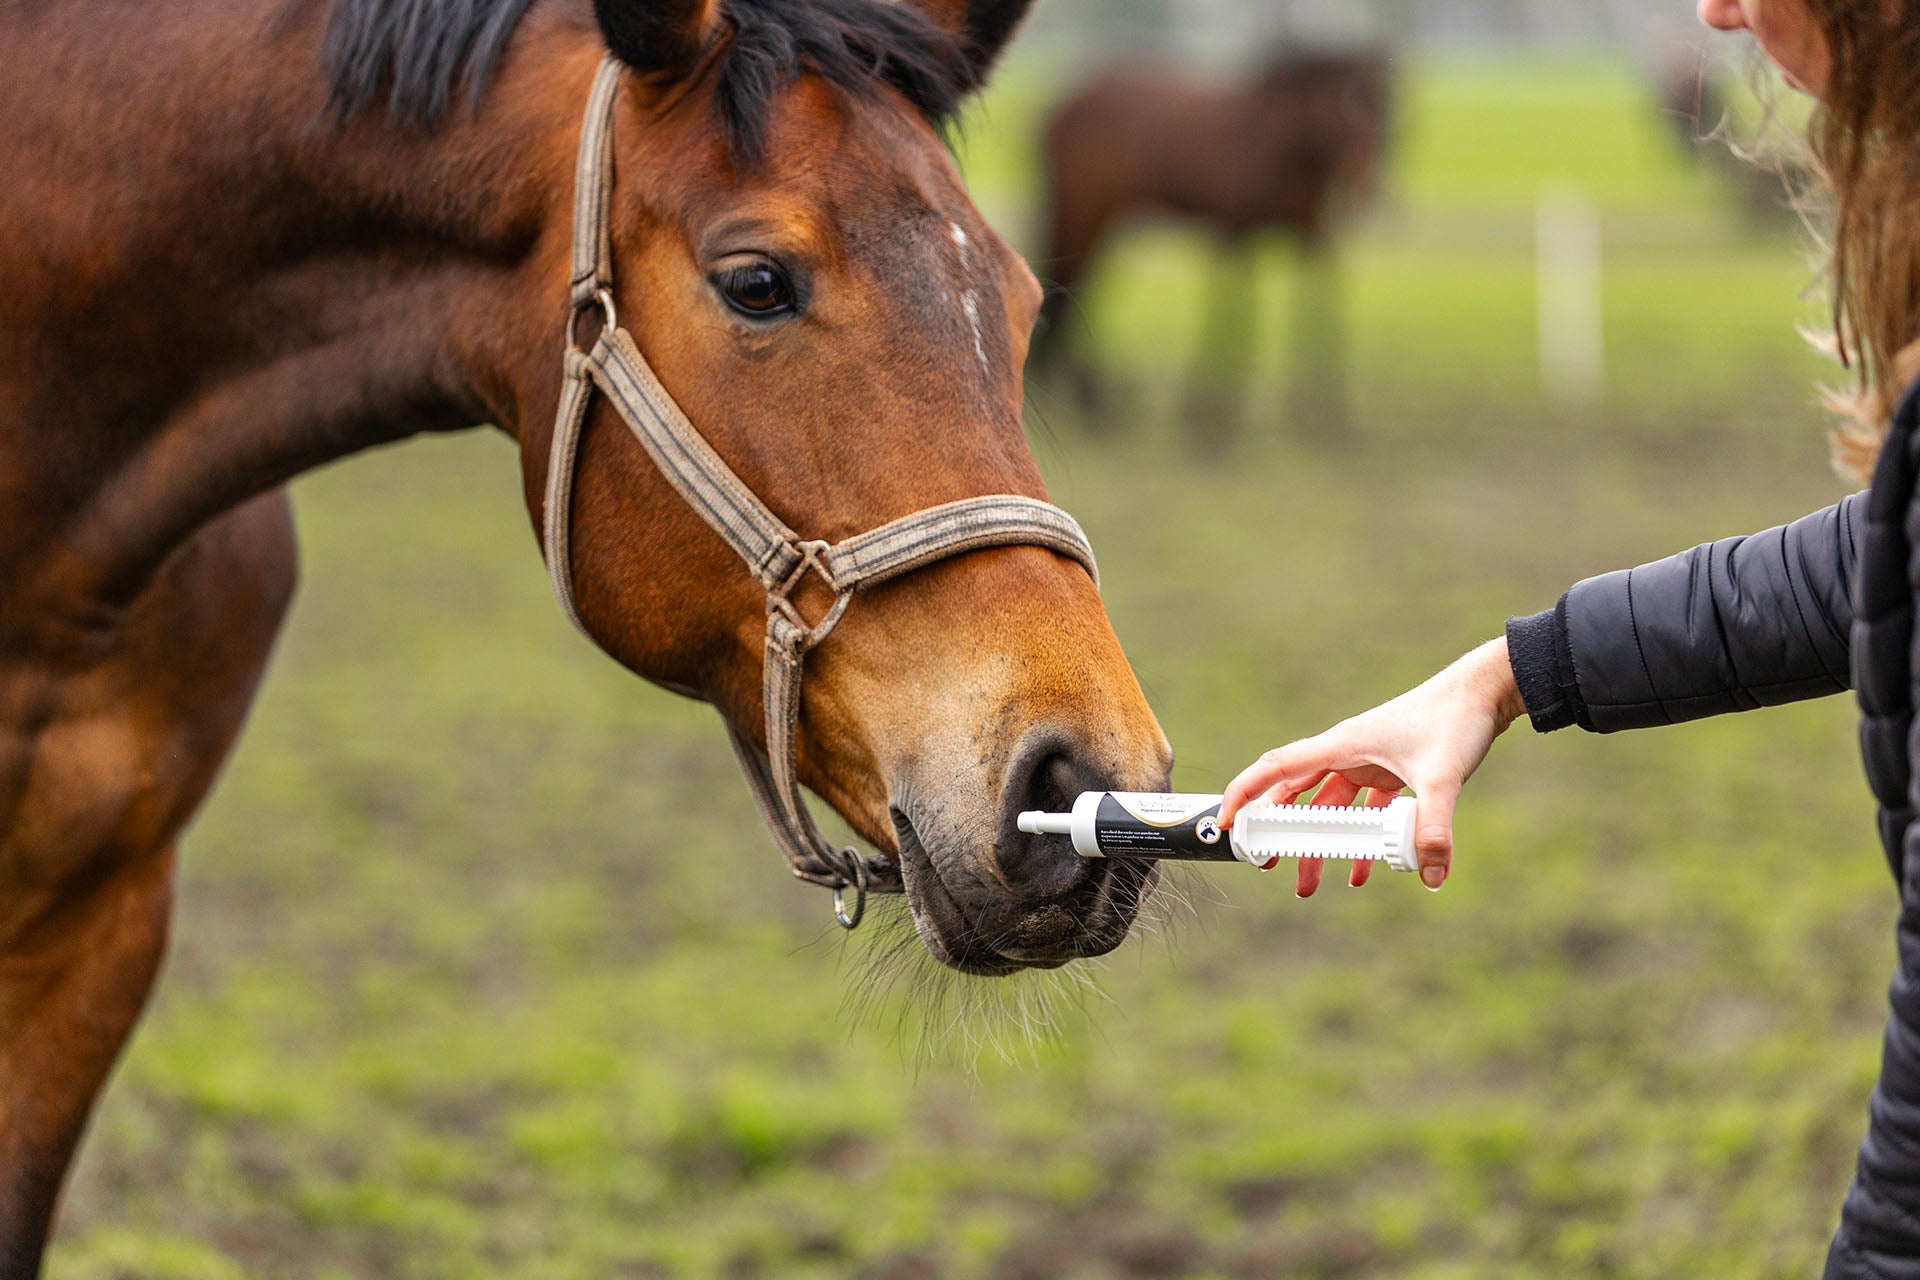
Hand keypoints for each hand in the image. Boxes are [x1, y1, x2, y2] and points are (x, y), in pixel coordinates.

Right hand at [1218, 638, 1526, 894]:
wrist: (1487, 690)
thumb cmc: (1455, 720)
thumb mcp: (1442, 777)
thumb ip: (1433, 827)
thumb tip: (1432, 876)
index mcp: (1341, 745)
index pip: (1276, 769)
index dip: (1245, 793)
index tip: (1227, 822)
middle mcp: (1347, 752)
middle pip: (1299, 797)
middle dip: (1283, 836)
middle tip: (1271, 869)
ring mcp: (1368, 760)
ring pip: (1331, 809)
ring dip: (1321, 845)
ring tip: (1313, 884)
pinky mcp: (1391, 768)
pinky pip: (1364, 809)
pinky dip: (1361, 838)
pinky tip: (1367, 870)